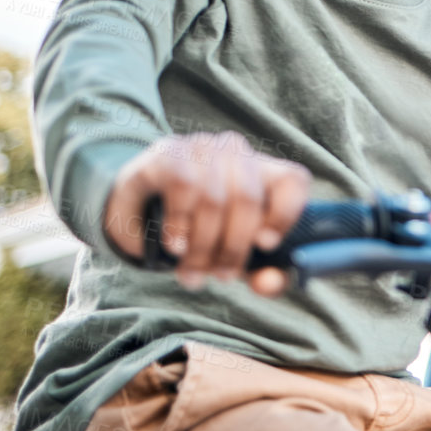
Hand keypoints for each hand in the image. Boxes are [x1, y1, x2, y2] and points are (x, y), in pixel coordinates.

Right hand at [104, 131, 310, 296]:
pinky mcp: (168, 152)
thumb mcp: (230, 255)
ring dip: (201, 246)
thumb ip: (259, 273)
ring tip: (190, 271)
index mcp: (262, 172)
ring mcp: (201, 147)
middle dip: (232, 248)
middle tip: (219, 277)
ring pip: (214, 199)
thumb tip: (270, 283)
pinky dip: (180, 223)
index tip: (265, 246)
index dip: (286, 215)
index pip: (295, 180)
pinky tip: (174, 245)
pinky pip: (184, 185)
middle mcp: (236, 152)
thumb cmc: (195, 233)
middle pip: (249, 198)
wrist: (136, 213)